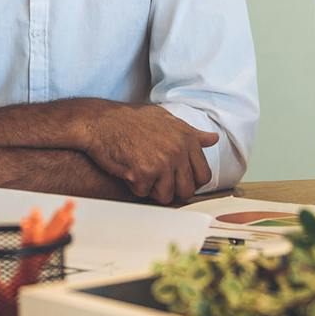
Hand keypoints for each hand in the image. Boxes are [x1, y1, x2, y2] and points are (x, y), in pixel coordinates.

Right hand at [81, 105, 217, 203]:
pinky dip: (134, 186)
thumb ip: (190, 133)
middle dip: (173, 190)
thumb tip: (213, 139)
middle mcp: (178, 151)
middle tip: (157, 180)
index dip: (191, 181)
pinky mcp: (142, 174)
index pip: (203, 175)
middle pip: (187, 190)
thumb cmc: (131, 119)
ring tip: (141, 173)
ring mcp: (161, 163)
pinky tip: (128, 170)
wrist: (100, 121)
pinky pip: (143, 193)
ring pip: (166, 196)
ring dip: (153, 189)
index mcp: (187, 139)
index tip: (178, 179)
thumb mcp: (165, 119)